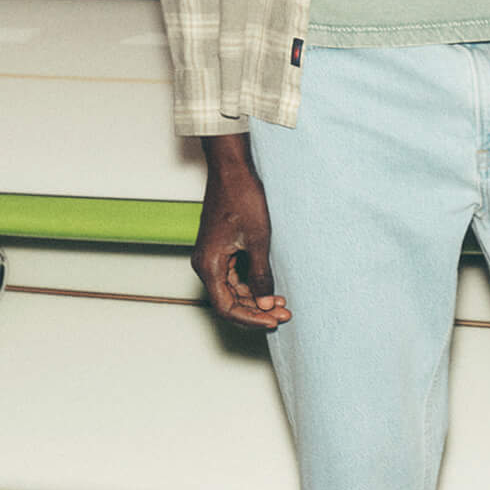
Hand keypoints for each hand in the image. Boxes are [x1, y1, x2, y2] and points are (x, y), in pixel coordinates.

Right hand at [192, 134, 290, 329]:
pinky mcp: (220, 249)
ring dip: (256, 299)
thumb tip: (266, 303)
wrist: (232, 168)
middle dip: (257, 310)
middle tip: (284, 313)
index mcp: (208, 265)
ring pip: (232, 290)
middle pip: (229, 301)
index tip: (273, 321)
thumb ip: (260, 275)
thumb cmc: (241, 197)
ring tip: (283, 303)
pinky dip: (252, 284)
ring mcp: (212, 257)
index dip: (250, 319)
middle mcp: (205, 264)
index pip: (226, 308)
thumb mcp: (258, 240)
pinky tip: (271, 287)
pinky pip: (234, 276)